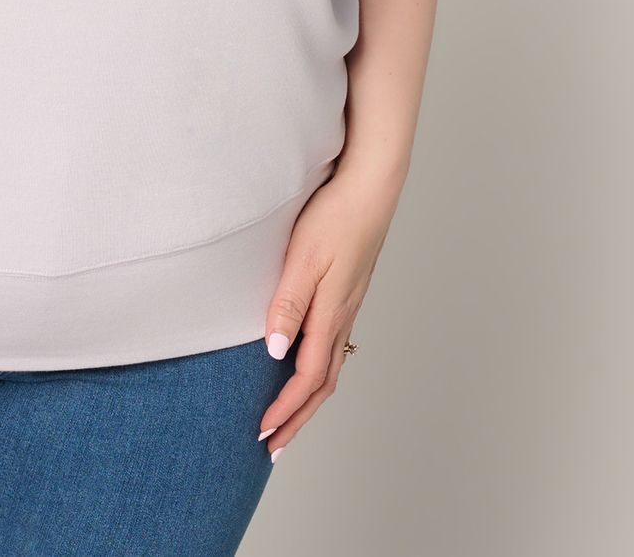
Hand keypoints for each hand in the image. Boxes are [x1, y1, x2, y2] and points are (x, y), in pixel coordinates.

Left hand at [257, 165, 400, 459]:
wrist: (370, 187)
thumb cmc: (335, 216)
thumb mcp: (303, 258)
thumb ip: (289, 304)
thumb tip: (276, 352)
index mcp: (332, 314)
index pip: (307, 377)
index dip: (285, 408)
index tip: (263, 432)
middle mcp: (343, 317)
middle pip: (322, 385)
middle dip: (298, 418)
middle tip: (274, 446)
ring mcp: (348, 306)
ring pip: (330, 367)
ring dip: (308, 399)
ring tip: (289, 418)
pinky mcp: (348, 293)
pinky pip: (333, 346)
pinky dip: (318, 371)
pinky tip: (306, 366)